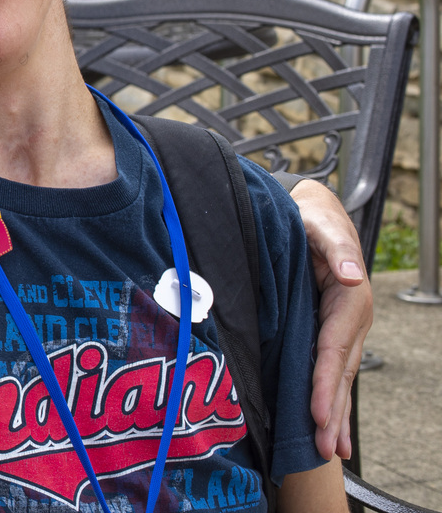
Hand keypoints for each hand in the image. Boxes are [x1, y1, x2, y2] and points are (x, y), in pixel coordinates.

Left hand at [291, 179, 370, 460]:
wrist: (316, 214)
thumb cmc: (313, 219)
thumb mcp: (321, 225)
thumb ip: (334, 247)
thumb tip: (350, 275)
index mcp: (350, 300)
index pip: (334, 349)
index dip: (325, 382)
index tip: (317, 413)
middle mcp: (352, 320)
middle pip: (341, 373)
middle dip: (332, 412)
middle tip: (324, 449)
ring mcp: (345, 330)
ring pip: (340, 378)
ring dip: (335, 415)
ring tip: (330, 451)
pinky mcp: (332, 333)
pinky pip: (333, 371)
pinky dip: (332, 400)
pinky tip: (328, 427)